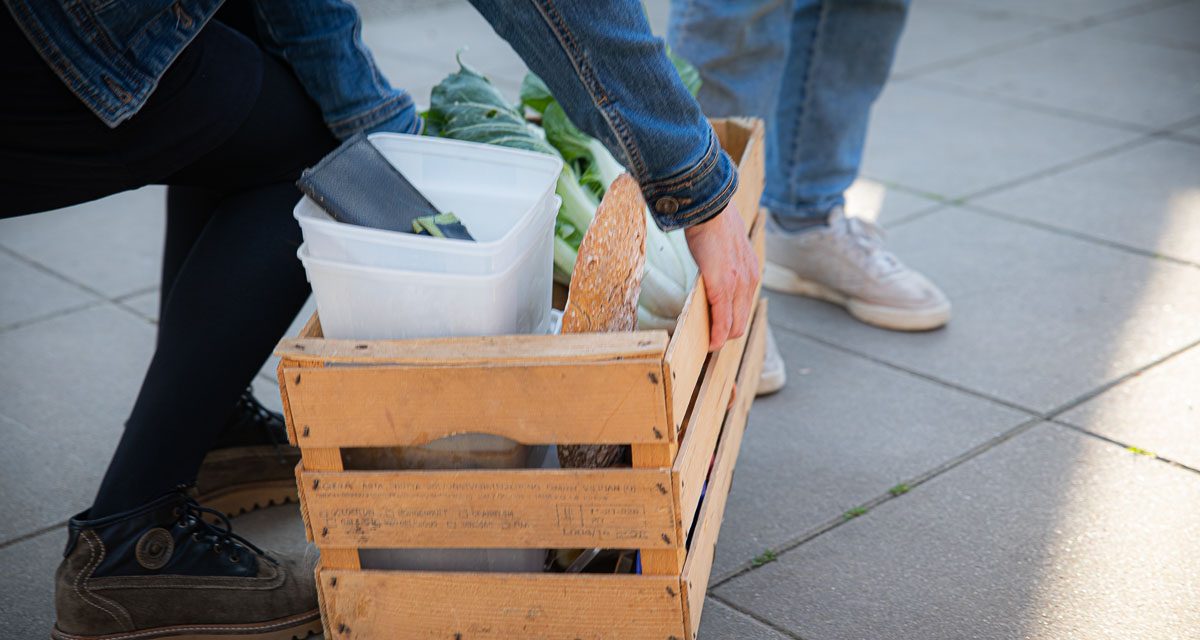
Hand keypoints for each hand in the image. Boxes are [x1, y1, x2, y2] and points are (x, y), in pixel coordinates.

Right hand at [684, 204, 759, 350]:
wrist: (709, 209)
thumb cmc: (712, 225)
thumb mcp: (728, 248)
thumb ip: (727, 264)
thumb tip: (715, 270)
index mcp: (750, 272)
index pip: (743, 308)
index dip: (730, 323)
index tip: (716, 329)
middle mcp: (749, 281)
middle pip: (740, 321)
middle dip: (725, 334)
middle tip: (708, 340)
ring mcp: (738, 285)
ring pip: (734, 325)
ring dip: (720, 337)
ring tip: (707, 343)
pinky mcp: (722, 286)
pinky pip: (722, 319)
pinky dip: (716, 334)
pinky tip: (709, 342)